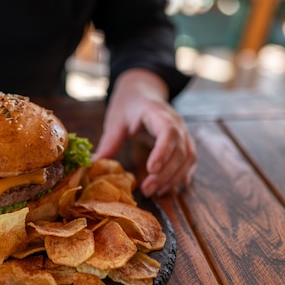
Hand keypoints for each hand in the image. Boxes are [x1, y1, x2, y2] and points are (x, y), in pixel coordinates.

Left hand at [94, 69, 195, 196]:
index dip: (162, 152)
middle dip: (165, 173)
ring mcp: (183, 132)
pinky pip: (190, 160)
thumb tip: (94, 164)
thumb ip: (108, 143)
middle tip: (147, 190)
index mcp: (158, 113)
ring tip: (156, 192)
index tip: (151, 169)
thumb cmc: (128, 106)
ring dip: (174, 178)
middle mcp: (176, 123)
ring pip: (187, 158)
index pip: (168, 132)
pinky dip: (184, 175)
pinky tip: (176, 188)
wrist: (143, 92)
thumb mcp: (115, 121)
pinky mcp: (184, 142)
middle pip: (179, 150)